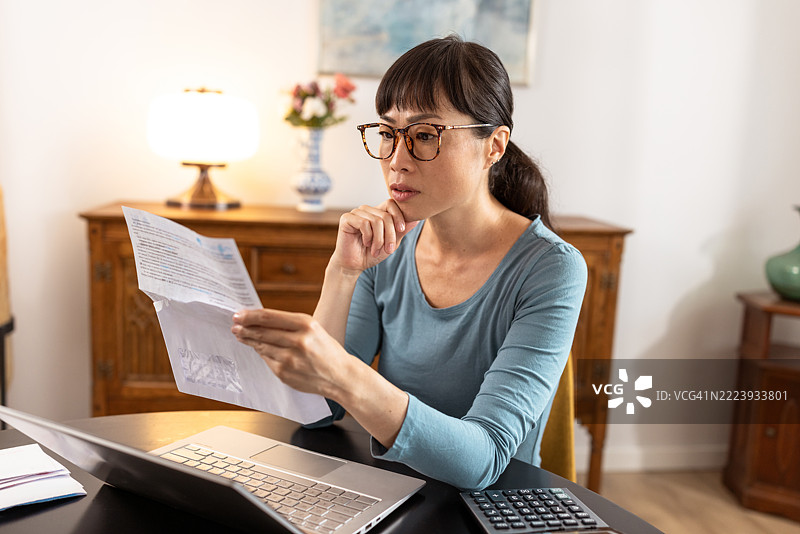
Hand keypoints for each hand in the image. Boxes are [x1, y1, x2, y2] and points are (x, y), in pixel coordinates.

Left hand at [231, 308, 349, 396]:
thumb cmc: (326, 350)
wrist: (340, 376)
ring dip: (249, 340)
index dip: (249, 316)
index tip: (238, 315)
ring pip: (261, 346)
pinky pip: (267, 360)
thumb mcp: (313, 329)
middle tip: (234, 325)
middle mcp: (298, 341)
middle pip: (262, 332)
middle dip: (244, 328)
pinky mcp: (285, 373)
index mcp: (306, 324)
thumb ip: (289, 324)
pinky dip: (261, 353)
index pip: (269, 317)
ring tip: (241, 335)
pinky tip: (258, 348)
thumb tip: (260, 320)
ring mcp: (290, 359)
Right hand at [330, 199, 419, 274]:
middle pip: (385, 215)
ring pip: (376, 221)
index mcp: (377, 212)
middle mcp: (367, 210)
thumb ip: (402, 230)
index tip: (402, 230)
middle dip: (390, 235)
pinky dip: (368, 237)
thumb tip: (416, 219)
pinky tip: (365, 243)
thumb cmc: (372, 253)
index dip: (398, 215)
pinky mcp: (347, 218)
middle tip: (388, 249)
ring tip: (375, 250)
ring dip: (378, 240)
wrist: (355, 265)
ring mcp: (356, 213)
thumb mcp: (391, 242)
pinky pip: (364, 223)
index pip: (391, 203)